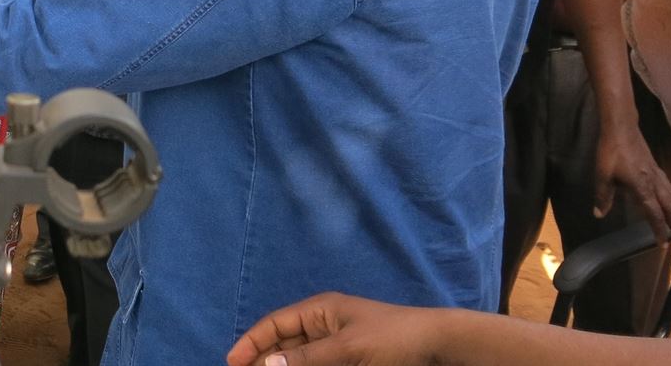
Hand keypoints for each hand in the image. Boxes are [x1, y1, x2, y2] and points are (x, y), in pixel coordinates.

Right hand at [226, 292, 442, 365]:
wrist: (438, 346)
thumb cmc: (393, 339)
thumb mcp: (349, 348)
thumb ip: (309, 357)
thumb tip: (269, 365)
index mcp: (320, 310)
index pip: (275, 323)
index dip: (251, 341)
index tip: (232, 361)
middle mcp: (324, 326)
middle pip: (284, 343)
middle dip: (263, 358)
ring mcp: (337, 345)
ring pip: (299, 357)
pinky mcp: (350, 361)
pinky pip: (318, 364)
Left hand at [593, 121, 670, 244]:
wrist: (621, 128)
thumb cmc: (611, 151)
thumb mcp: (603, 174)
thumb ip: (603, 196)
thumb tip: (599, 214)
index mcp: (642, 186)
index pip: (654, 213)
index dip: (659, 229)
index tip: (662, 243)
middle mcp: (654, 182)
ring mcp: (658, 175)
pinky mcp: (657, 168)